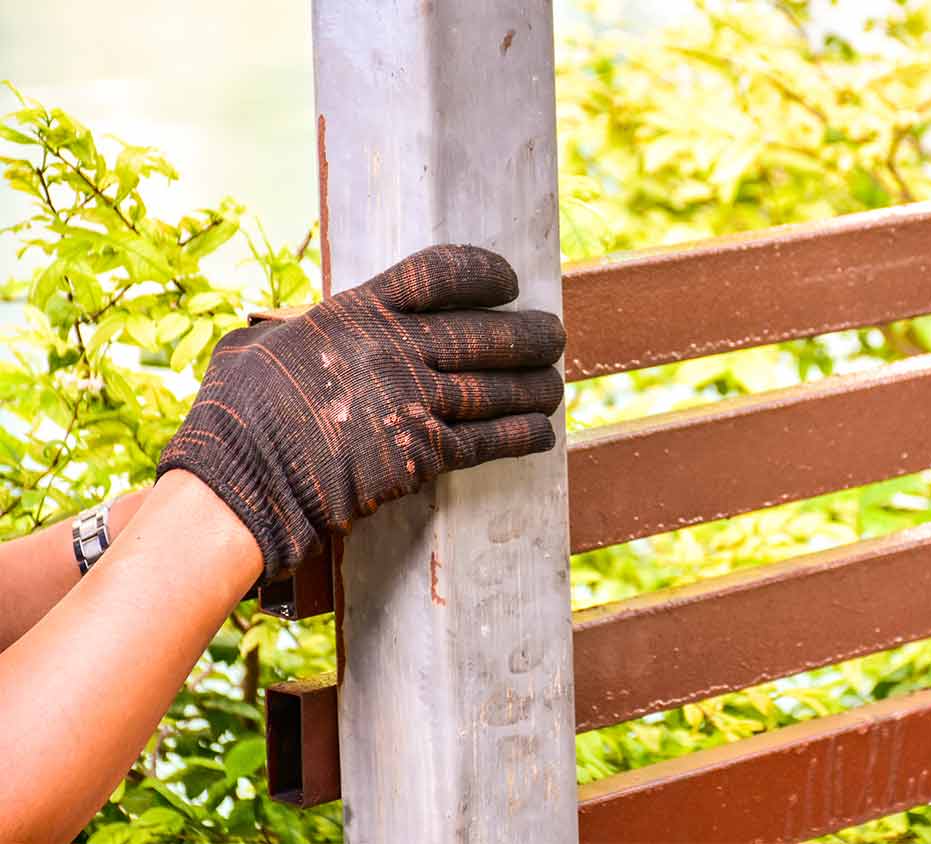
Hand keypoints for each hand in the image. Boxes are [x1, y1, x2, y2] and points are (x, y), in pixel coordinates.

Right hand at [158, 245, 564, 580]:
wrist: (242, 483)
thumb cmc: (236, 415)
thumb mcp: (255, 347)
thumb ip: (289, 330)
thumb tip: (288, 327)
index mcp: (357, 313)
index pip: (441, 274)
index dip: (484, 273)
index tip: (507, 281)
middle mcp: (395, 351)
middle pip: (486, 333)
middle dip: (530, 336)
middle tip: (552, 336)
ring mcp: (413, 403)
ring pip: (498, 389)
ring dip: (536, 388)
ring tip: (555, 384)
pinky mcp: (423, 455)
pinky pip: (489, 441)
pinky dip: (522, 435)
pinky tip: (542, 432)